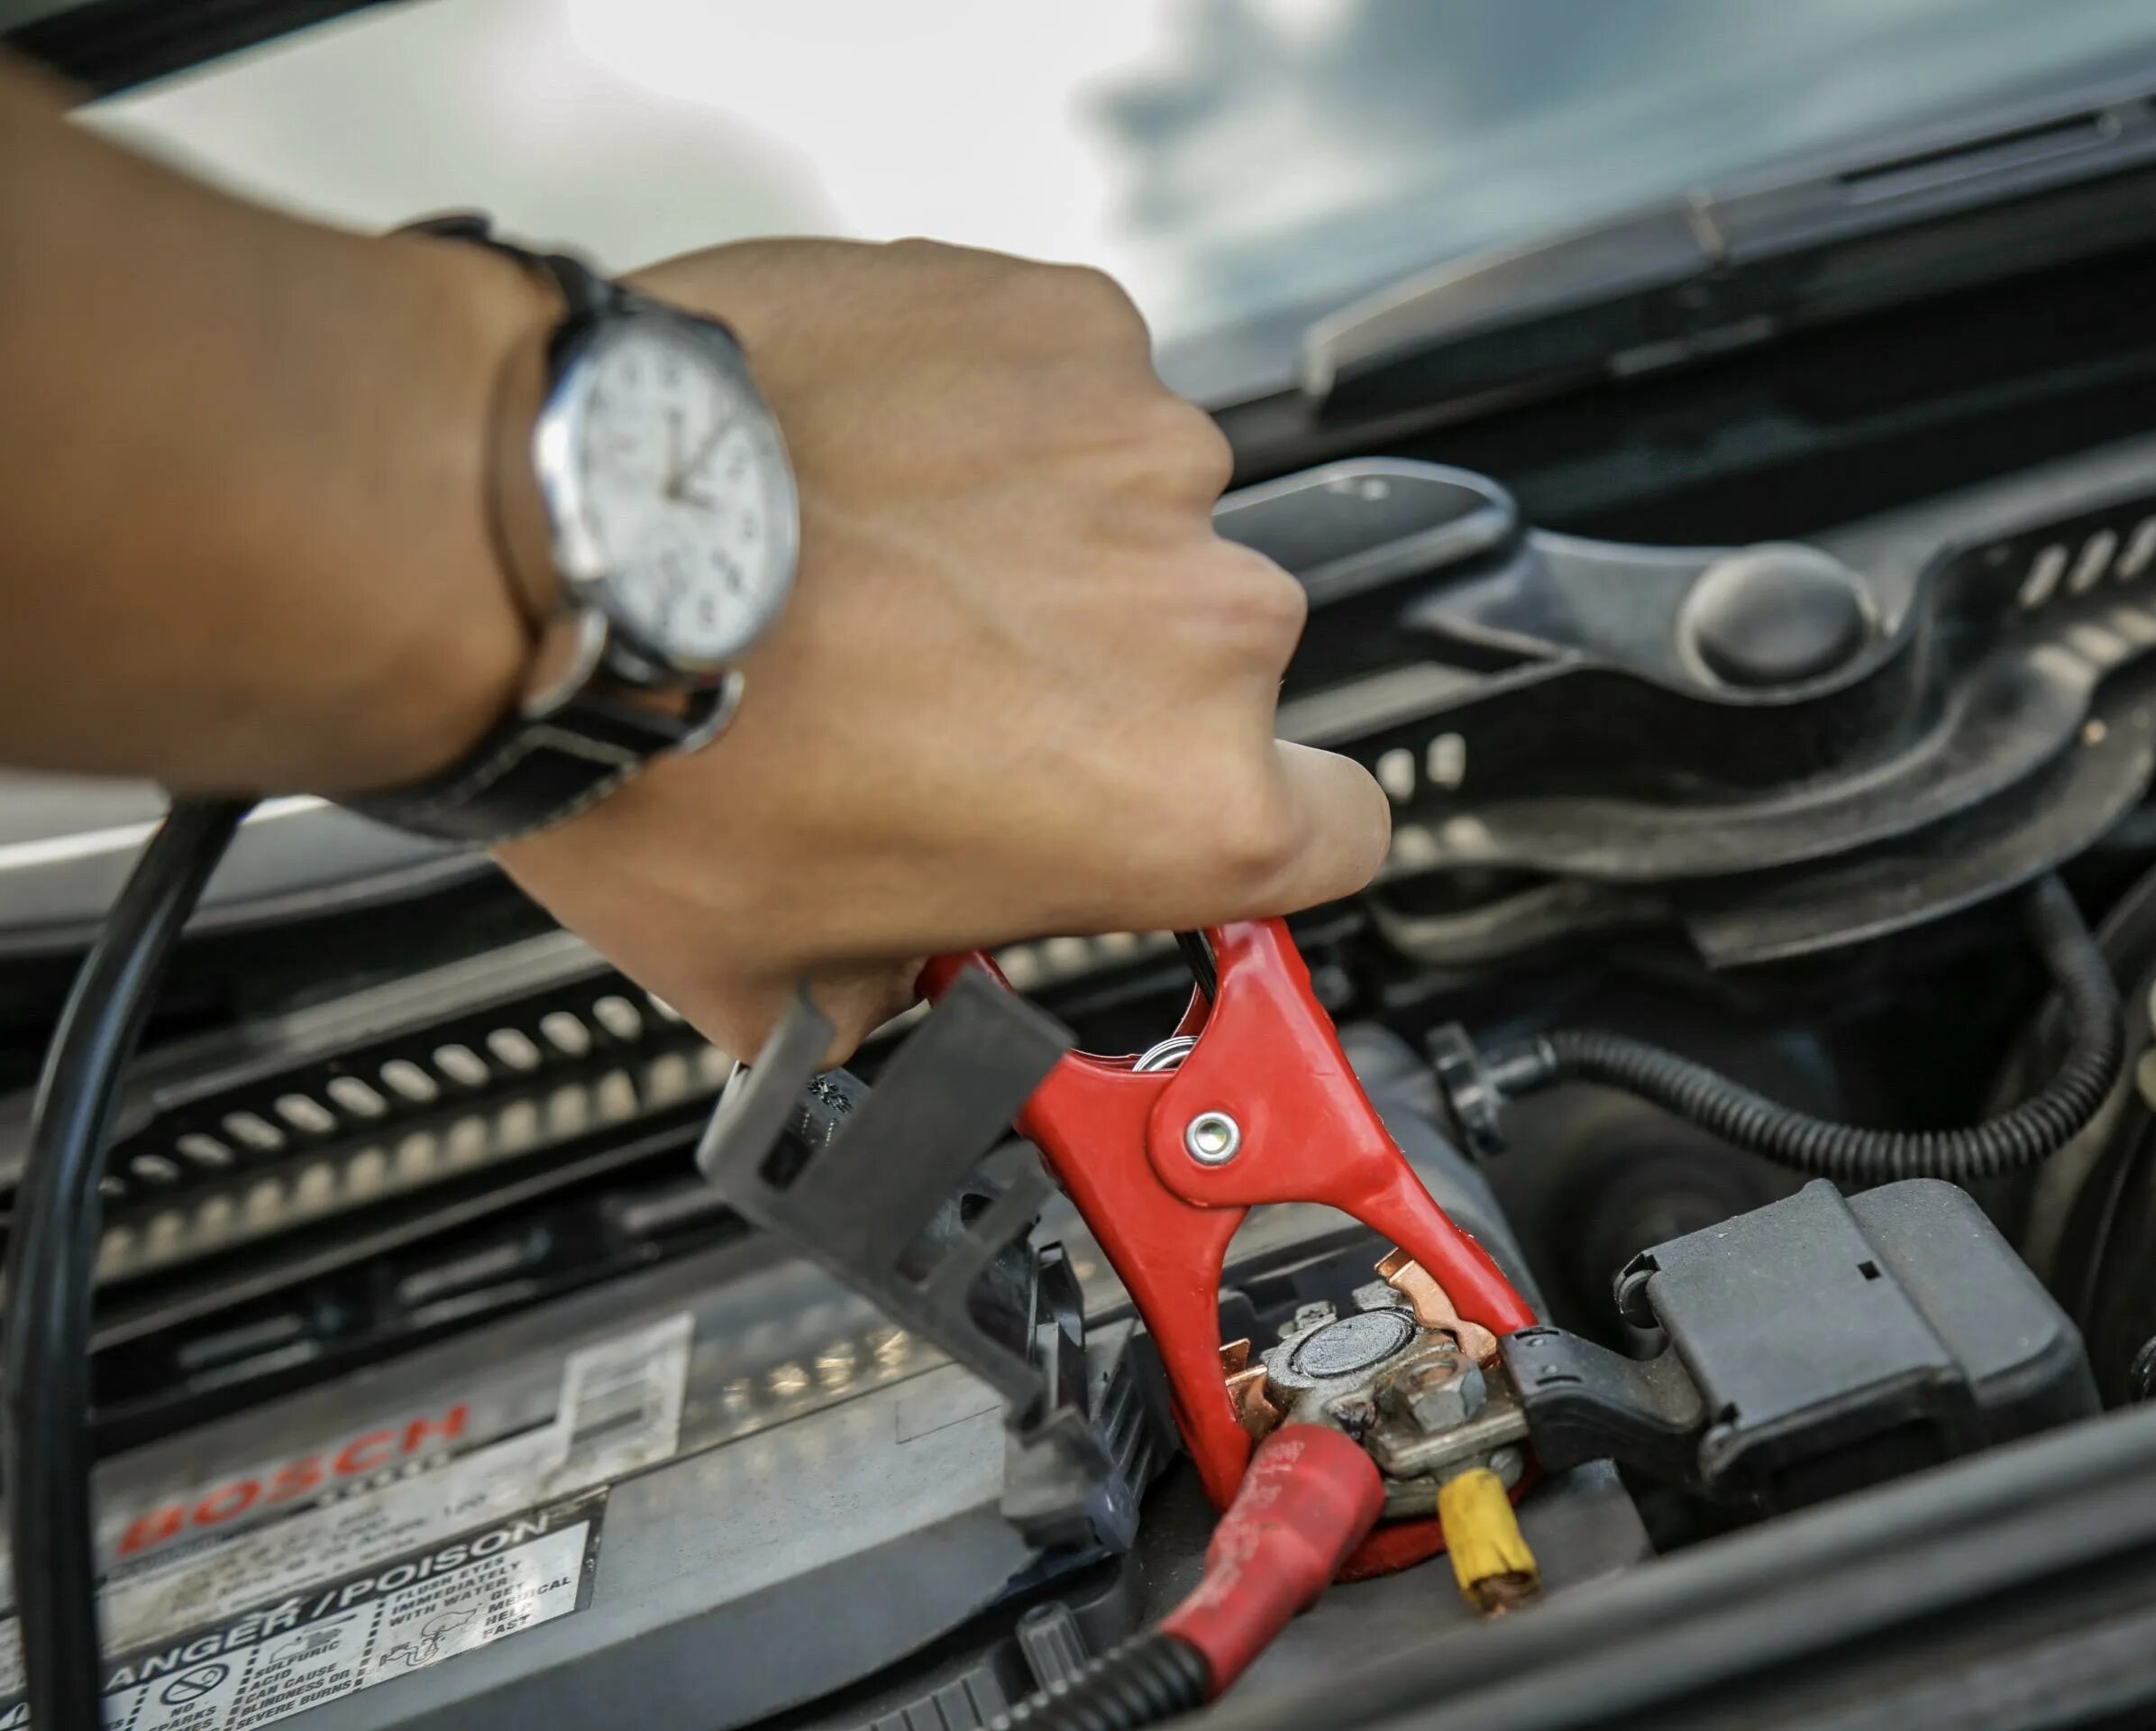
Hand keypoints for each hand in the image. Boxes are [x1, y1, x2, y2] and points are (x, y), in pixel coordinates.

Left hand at [491, 239, 1388, 1061]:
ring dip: (1049, 536)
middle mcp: (1209, 624)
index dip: (1261, 825)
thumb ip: (901, 998)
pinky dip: (998, 413)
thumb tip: (887, 992)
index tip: (1180, 805)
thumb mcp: (781, 978)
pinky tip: (879, 456)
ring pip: (1146, 513)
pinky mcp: (1071, 325)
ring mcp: (1149, 456)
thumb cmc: (664, 755)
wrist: (546, 538)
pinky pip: (1074, 381)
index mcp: (1186, 806)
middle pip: (1222, 664)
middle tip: (946, 686)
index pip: (1343, 829)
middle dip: (1107, 677)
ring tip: (886, 561)